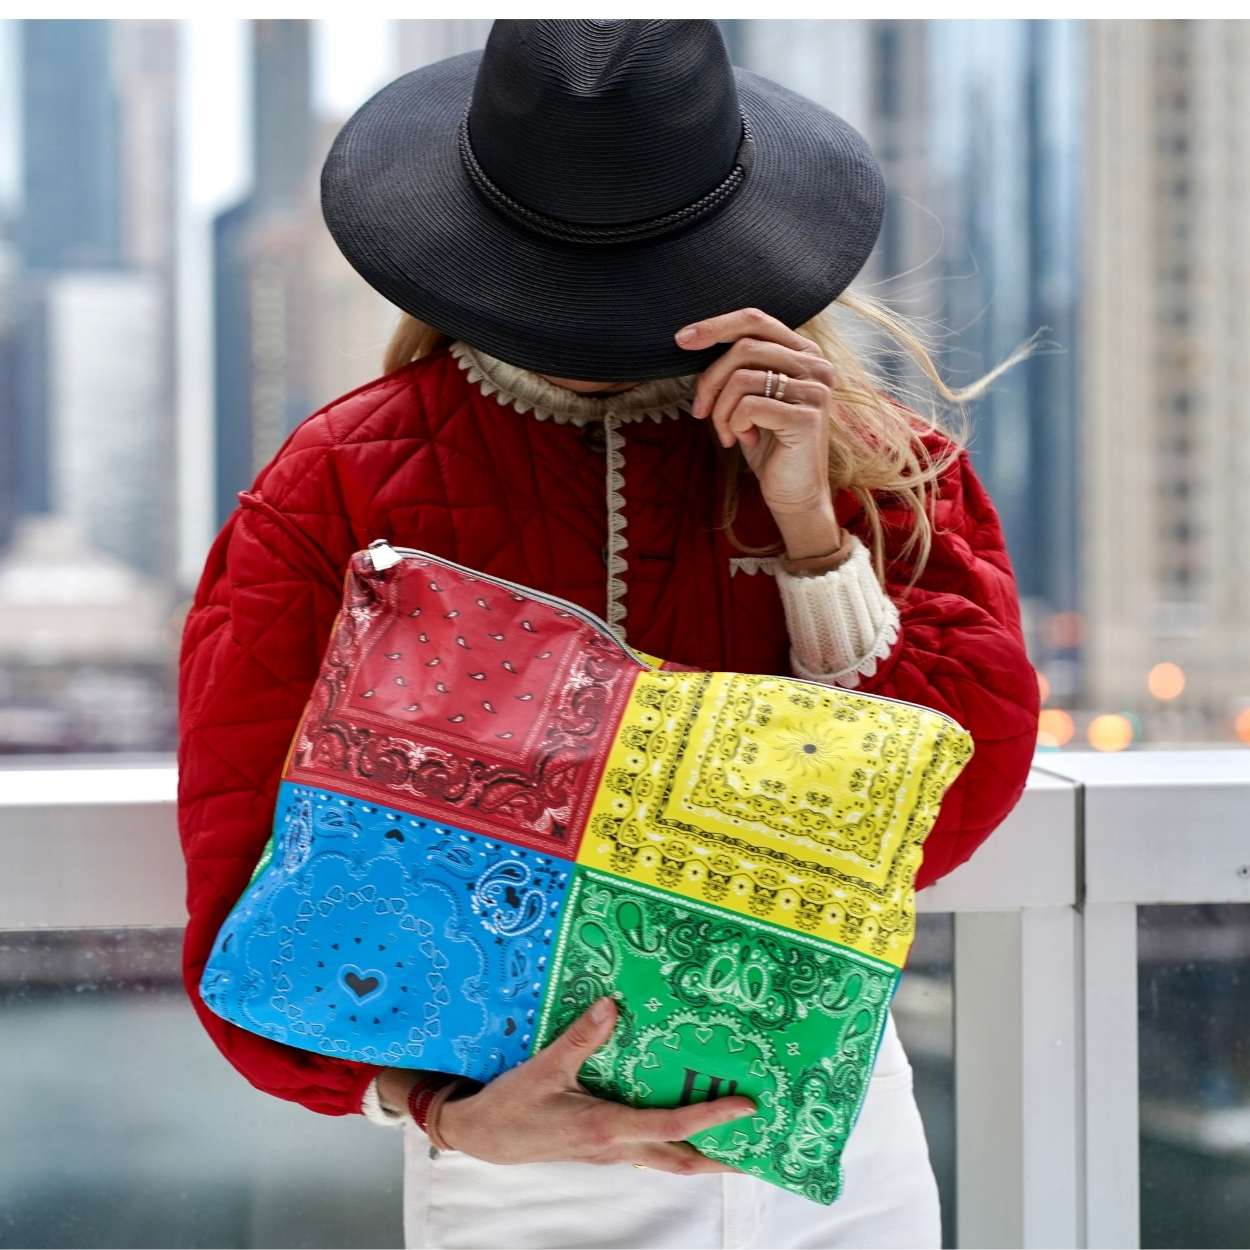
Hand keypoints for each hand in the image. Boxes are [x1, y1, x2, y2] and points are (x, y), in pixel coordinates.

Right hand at [438, 996, 755, 1173]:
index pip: (671, 1125)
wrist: (483, 1136)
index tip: (745, 1107)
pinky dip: (673, 1137)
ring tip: (732, 1131)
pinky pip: (648, 1146)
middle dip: (722, 1156)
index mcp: (606, 1128)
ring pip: (666, 1157)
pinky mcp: (601, 1145)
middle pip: (681, 1159)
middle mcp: (616, 1146)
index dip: (711, 1117)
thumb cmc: (512, 1107)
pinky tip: (679, 1113)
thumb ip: (580, 1037)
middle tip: (759, 1144)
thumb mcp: (544, 1067)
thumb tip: (614, 1005)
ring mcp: (610, 1150)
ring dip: (701, 1148)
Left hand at [676, 308, 840, 547]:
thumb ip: (739, 367)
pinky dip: (734, 425)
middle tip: (699, 410)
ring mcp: (815, 390)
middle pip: (744, 348)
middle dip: (710, 380)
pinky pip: (749, 406)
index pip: (755, 320)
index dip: (716, 326)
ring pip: (742, 378)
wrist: (794, 494)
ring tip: (726, 433)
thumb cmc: (768, 445)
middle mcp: (816, 365)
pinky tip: (743, 440)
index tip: (681, 339)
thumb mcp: (750, 398)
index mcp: (804, 353)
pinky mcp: (806, 417)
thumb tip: (693, 339)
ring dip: (721, 410)